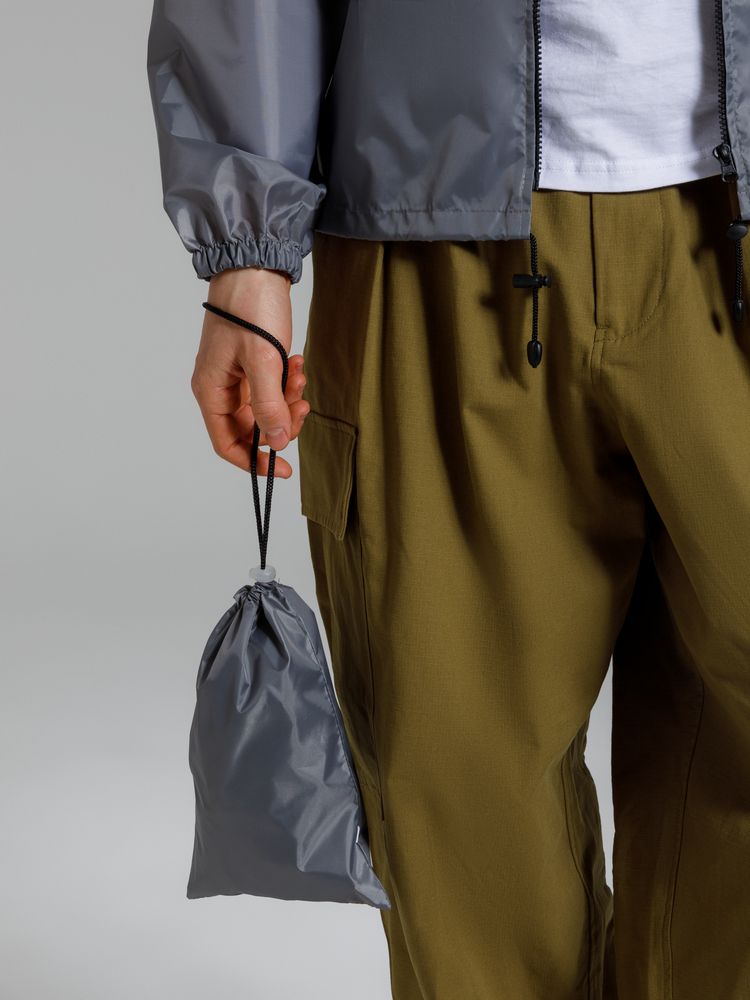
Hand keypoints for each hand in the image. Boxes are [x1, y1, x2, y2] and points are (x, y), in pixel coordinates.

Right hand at [191, 266, 309, 476]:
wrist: (256, 265)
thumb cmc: (251, 307)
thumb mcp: (264, 360)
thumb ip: (269, 406)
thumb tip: (277, 443)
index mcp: (211, 390)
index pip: (227, 443)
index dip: (254, 462)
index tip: (282, 469)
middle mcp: (220, 387)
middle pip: (251, 428)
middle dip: (280, 423)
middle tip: (301, 405)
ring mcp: (237, 376)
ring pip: (266, 409)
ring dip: (287, 400)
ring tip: (299, 375)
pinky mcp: (253, 363)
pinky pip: (272, 388)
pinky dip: (288, 383)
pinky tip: (297, 363)